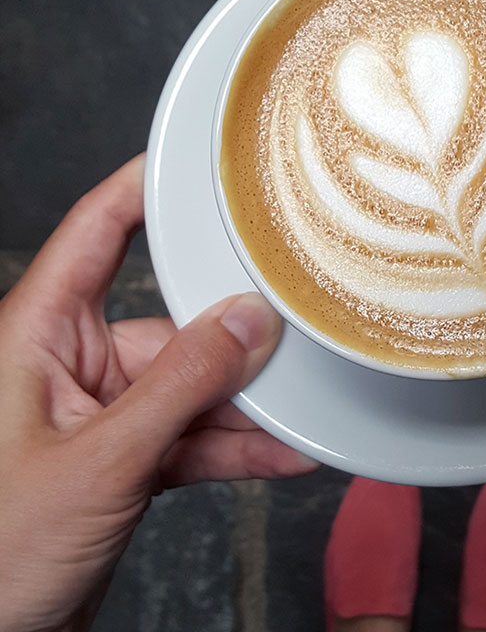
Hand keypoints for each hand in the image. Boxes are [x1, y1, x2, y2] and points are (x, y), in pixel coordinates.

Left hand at [0, 155, 317, 631]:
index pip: (96, 233)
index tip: (206, 166)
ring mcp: (99, 417)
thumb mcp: (103, 458)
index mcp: (35, 334)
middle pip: (167, 323)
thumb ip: (181, 385)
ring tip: (304, 411)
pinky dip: (232, 449)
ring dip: (243, 406)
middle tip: (298, 334)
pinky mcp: (122, 465)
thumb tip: (248, 321)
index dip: (146, 189)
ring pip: (188, 388)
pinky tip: (282, 456)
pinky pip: (189, 439)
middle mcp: (68, 365)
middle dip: (232, 338)